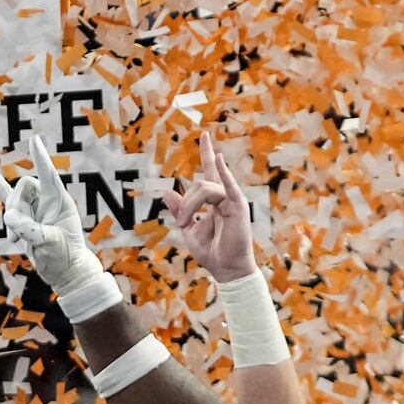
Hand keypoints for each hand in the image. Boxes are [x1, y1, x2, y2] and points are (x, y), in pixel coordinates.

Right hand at [0, 136, 98, 293]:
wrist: (63, 272)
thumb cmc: (64, 257)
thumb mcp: (50, 243)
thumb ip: (30, 229)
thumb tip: (8, 217)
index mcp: (60, 201)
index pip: (48, 175)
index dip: (41, 159)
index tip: (34, 140)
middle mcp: (46, 200)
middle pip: (23, 188)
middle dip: (16, 207)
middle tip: (16, 232)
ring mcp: (34, 208)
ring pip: (13, 199)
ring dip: (9, 218)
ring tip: (14, 239)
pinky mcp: (22, 218)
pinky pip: (6, 199)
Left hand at [162, 133, 254, 282]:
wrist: (225, 268)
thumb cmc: (210, 251)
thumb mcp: (188, 229)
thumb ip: (179, 210)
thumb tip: (166, 192)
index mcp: (214, 200)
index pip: (209, 172)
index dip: (206, 153)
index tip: (203, 135)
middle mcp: (224, 196)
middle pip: (199, 184)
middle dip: (185, 203)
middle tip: (182, 222)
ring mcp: (232, 200)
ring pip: (205, 188)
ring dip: (190, 206)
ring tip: (187, 223)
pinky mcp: (237, 207)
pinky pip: (228, 187)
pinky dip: (222, 173)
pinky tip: (217, 159)